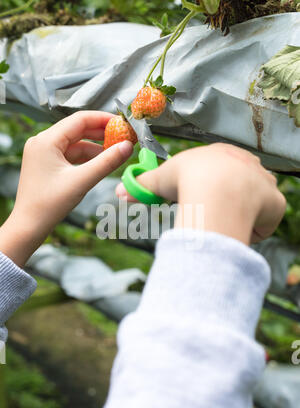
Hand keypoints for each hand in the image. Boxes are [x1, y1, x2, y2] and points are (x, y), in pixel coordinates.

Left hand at [0, 111, 132, 266]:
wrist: (30, 226)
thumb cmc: (49, 204)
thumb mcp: (82, 180)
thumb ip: (107, 162)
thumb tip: (128, 147)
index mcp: (46, 141)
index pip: (80, 119)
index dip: (103, 120)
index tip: (122, 123)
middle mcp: (42, 142)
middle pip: (78, 129)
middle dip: (101, 133)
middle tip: (123, 137)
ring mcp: (44, 153)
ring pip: (75, 143)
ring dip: (95, 147)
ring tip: (116, 152)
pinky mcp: (47, 164)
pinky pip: (70, 154)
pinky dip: (86, 157)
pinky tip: (101, 162)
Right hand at [116, 143, 285, 244]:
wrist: (216, 189)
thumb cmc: (187, 179)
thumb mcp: (160, 180)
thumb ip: (141, 185)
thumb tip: (117, 191)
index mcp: (222, 155)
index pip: (219, 170)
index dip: (209, 186)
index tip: (201, 200)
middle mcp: (248, 164)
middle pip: (240, 185)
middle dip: (227, 200)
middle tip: (212, 213)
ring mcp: (264, 182)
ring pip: (255, 202)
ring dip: (241, 214)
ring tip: (224, 222)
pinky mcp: (275, 202)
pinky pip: (267, 219)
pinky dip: (255, 228)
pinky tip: (240, 229)